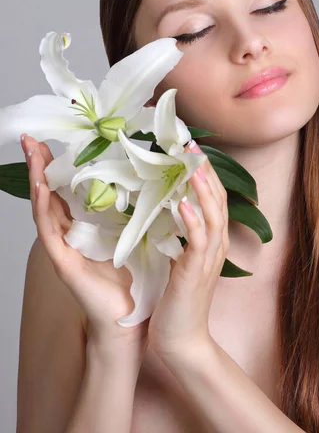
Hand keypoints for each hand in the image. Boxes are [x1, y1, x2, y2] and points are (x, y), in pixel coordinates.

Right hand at [21, 134, 149, 347]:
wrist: (131, 318)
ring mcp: (61, 249)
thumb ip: (131, 212)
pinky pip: (48, 233)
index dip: (56, 167)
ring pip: (43, 208)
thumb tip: (147, 180)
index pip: (64, 191)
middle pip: (48, 194)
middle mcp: (67, 235)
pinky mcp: (63, 263)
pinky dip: (43, 210)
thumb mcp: (132, 235)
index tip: (52, 140)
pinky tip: (41, 189)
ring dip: (36, 180)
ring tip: (32, 153)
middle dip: (38, 166)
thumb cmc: (133, 278)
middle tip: (31, 138)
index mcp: (82, 228)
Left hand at [147, 140, 229, 358]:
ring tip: (192, 164)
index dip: (204, 172)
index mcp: (213, 240)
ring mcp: (209, 258)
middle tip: (190, 144)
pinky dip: (192, 221)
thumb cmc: (178, 299)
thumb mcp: (181, 260)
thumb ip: (181, 235)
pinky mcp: (195, 271)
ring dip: (202, 188)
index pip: (214, 198)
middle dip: (205, 170)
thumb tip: (168, 207)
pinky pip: (198, 241)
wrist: (183, 338)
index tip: (190, 149)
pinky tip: (181, 204)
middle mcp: (217, 245)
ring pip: (213, 214)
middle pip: (218, 199)